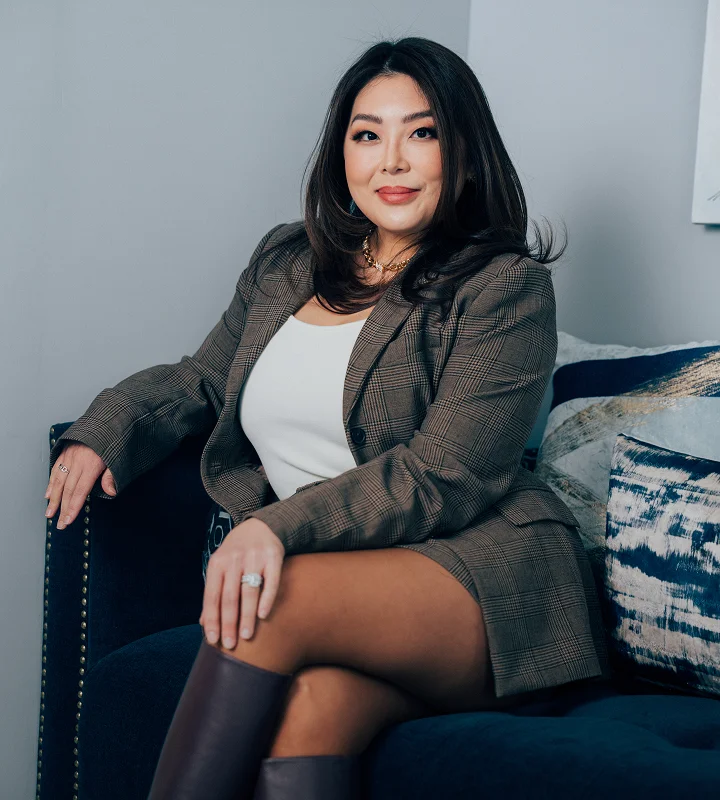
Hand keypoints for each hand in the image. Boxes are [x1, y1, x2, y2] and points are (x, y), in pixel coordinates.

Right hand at [45, 443, 116, 528]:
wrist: (106, 418)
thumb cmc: (114, 439)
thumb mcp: (117, 456)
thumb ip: (111, 475)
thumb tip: (111, 492)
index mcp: (91, 465)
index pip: (79, 491)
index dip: (73, 507)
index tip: (68, 521)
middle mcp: (77, 462)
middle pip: (68, 490)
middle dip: (63, 508)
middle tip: (60, 524)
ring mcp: (69, 456)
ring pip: (58, 481)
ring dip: (53, 499)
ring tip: (49, 513)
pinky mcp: (65, 451)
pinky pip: (56, 469)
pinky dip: (51, 483)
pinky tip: (48, 494)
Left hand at [200, 517, 284, 648]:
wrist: (261, 526)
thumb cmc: (236, 553)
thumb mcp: (221, 567)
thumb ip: (214, 592)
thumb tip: (203, 623)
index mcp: (217, 563)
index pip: (212, 595)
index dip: (212, 619)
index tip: (213, 640)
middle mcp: (234, 559)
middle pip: (229, 596)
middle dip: (229, 622)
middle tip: (230, 645)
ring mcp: (254, 557)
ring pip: (249, 591)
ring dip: (246, 616)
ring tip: (246, 636)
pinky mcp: (273, 557)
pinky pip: (271, 581)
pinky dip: (266, 599)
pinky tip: (263, 615)